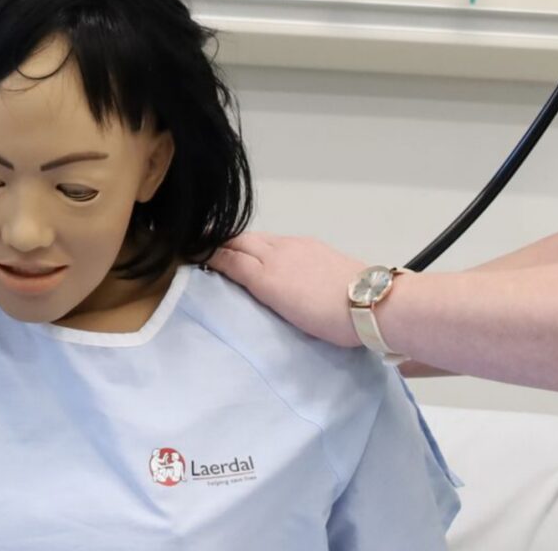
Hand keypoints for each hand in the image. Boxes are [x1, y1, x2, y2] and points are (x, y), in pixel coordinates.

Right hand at [209, 231, 371, 349]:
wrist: (369, 302)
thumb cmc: (327, 319)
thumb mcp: (284, 311)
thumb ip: (257, 290)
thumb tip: (237, 276)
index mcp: (265, 274)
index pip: (227, 257)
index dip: (207, 253)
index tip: (188, 253)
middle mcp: (276, 253)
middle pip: (239, 240)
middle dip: (218, 241)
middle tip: (200, 244)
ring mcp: (295, 245)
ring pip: (257, 237)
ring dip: (238, 240)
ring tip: (226, 246)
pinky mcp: (311, 244)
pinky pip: (276, 238)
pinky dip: (260, 241)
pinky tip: (263, 250)